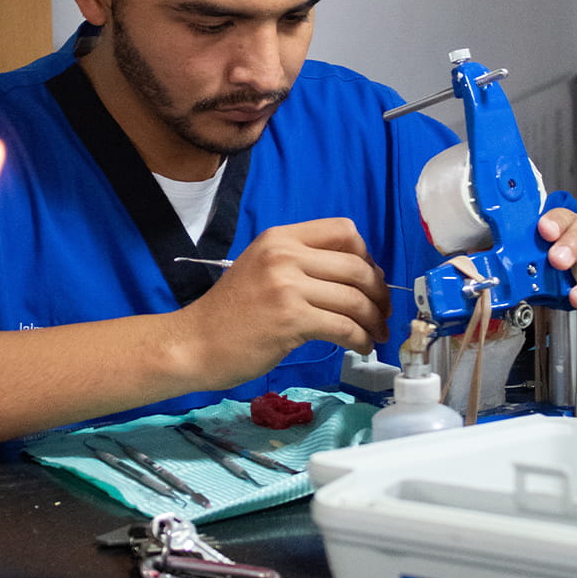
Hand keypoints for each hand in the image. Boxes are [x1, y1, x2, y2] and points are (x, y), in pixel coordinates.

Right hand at [178, 218, 390, 390]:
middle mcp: (284, 255)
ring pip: (355, 299)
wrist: (194, 342)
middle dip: (379, 293)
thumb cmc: (230, 313)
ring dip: (374, 321)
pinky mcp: (291, 319)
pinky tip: (361, 346)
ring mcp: (287, 286)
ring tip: (376, 335)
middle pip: (357, 266)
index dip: (367, 256)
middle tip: (383, 313)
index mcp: (279, 237)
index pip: (344, 230)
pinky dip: (361, 339)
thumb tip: (357, 277)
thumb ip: (301, 264)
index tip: (369, 280)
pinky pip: (344, 326)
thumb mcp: (262, 269)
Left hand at [538, 208, 576, 349]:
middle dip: (576, 240)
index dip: (557, 220)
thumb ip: (534, 267)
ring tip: (576, 299)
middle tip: (557, 260)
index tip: (544, 230)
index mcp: (575, 231)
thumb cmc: (573, 279)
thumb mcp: (549, 270)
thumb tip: (507, 275)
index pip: (568, 215)